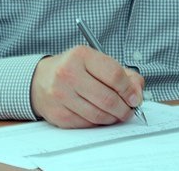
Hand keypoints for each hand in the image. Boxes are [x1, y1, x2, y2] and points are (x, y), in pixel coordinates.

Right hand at [30, 46, 144, 127]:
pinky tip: (102, 116)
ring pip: (98, 114)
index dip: (129, 90)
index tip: (136, 98)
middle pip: (107, 98)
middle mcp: (68, 74)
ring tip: (119, 114)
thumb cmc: (75, 69)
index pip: (114, 75)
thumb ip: (124, 74)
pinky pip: (86, 124)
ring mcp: (61, 95)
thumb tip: (137, 93)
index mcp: (82, 56)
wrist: (41, 80)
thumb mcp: (98, 62)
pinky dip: (99, 123)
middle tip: (130, 110)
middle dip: (124, 108)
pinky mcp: (58, 114)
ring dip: (114, 118)